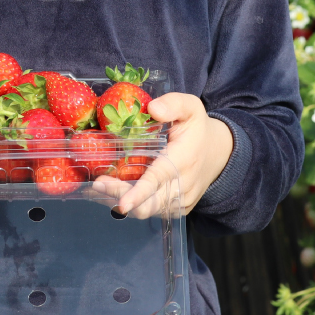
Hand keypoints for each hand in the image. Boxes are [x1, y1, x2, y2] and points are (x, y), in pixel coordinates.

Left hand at [102, 92, 233, 217]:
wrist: (219, 154)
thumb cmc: (197, 129)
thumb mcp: (191, 108)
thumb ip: (173, 103)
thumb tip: (152, 109)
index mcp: (183, 160)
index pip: (159, 180)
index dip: (138, 193)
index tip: (122, 203)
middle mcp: (183, 186)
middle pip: (147, 203)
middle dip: (119, 197)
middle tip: (95, 184)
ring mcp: (180, 202)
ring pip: (146, 210)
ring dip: (120, 201)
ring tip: (98, 188)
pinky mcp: (177, 209)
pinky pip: (151, 211)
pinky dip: (131, 204)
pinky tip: (113, 192)